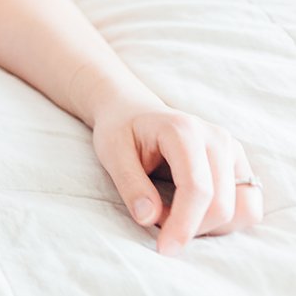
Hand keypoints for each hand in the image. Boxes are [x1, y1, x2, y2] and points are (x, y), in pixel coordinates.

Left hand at [92, 101, 262, 254]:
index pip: (198, 189)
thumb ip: (130, 185)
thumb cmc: (122, 131)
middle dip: (190, 226)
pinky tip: (193, 211)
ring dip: (209, 226)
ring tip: (174, 211)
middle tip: (156, 218)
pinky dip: (223, 220)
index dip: (183, 224)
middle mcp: (217, 139)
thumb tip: (149, 219)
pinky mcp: (240, 165)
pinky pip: (248, 207)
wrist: (135, 112)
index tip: (164, 248)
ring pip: (242, 210)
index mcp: (184, 131)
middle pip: (222, 205)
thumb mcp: (112, 152)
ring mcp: (234, 151)